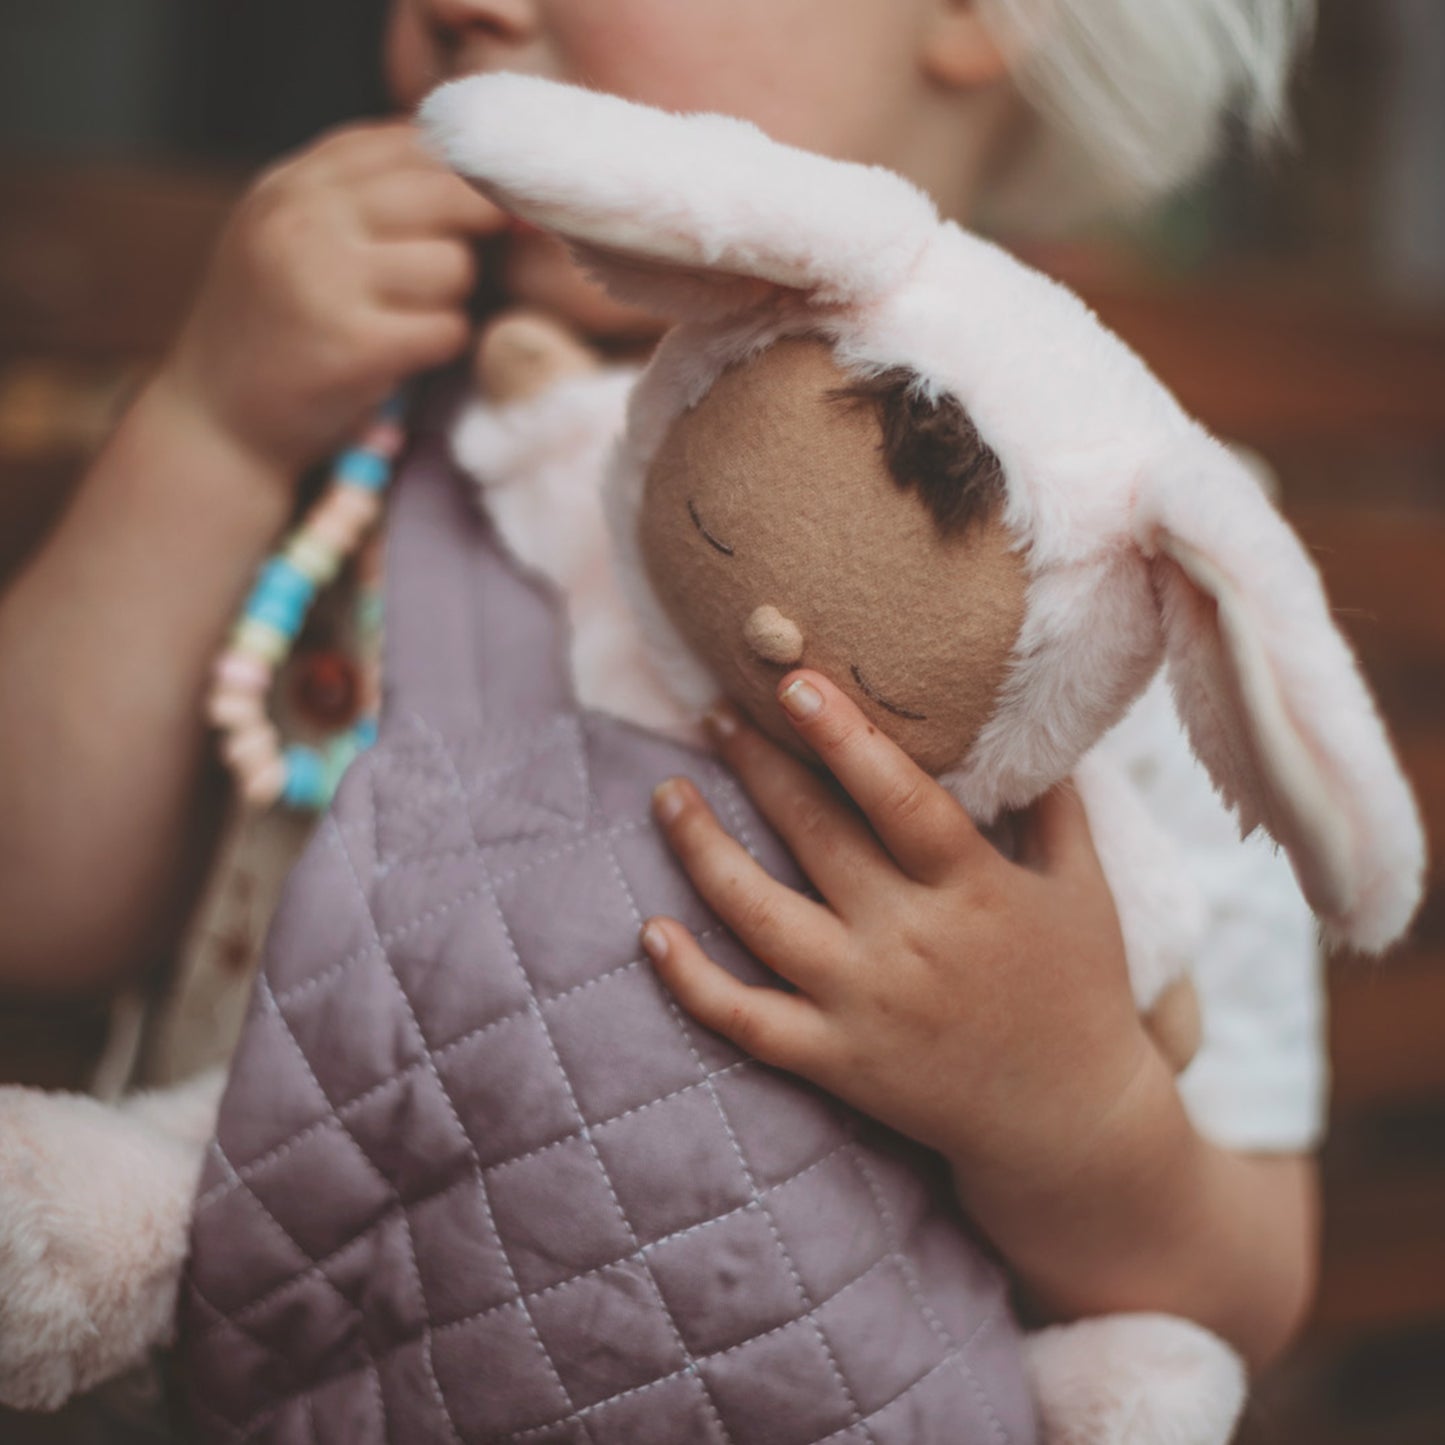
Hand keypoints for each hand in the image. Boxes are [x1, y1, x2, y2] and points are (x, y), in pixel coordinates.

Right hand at [161, 119, 504, 478]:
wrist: (216, 422)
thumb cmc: (272, 330)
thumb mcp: (292, 235)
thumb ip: (361, 192)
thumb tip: (470, 166)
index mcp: (292, 182)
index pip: (413, 142)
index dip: (465, 174)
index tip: (481, 209)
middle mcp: (303, 218)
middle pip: (448, 193)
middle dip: (472, 234)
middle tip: (452, 272)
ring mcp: (325, 280)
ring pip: (454, 265)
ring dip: (449, 300)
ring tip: (405, 320)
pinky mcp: (352, 346)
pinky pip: (447, 328)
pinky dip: (441, 346)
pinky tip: (406, 355)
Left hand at [643, 672, 1321, 1365]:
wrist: (1067, 1128)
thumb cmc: (1080, 993)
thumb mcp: (1084, 891)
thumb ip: (1056, 807)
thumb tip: (1031, 728)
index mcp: (973, 889)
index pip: (900, 798)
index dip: (845, 737)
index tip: (794, 680)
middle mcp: (911, 942)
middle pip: (814, 838)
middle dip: (758, 766)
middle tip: (714, 712)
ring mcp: (864, 1005)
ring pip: (759, 917)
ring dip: (702, 850)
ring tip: (666, 795)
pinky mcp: (835, 1061)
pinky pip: (746, 1019)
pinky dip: (692, 979)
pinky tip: (651, 931)